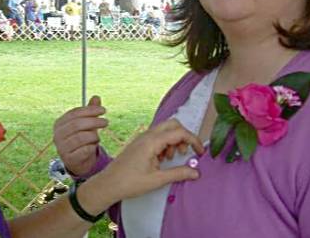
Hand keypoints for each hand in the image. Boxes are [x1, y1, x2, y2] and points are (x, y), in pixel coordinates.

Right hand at [53, 96, 107, 175]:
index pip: (74, 113)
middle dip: (94, 121)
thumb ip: (90, 111)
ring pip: (81, 137)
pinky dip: (92, 147)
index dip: (90, 110)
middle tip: (106, 122)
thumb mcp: (86, 124)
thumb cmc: (82, 138)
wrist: (79, 161)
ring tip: (98, 138)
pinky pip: (85, 150)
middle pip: (77, 124)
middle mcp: (57, 135)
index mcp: (59, 123)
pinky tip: (93, 147)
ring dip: (94, 136)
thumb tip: (96, 97)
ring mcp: (62, 148)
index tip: (103, 110)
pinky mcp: (69, 159)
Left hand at [86, 119, 203, 207]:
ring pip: (165, 130)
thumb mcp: (157, 180)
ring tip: (170, 159)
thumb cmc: (129, 182)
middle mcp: (147, 135)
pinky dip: (165, 144)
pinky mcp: (140, 142)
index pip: (179, 132)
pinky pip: (157, 136)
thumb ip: (178, 173)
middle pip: (173, 124)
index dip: (194, 140)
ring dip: (174, 141)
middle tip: (184, 153)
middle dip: (183, 137)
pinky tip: (161, 160)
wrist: (108, 184)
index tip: (200, 153)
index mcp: (152, 141)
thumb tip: (195, 172)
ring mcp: (142, 137)